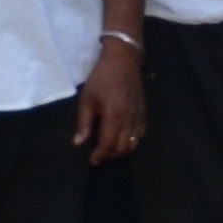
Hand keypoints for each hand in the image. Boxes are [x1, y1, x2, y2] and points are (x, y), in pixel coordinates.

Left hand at [76, 36, 145, 161]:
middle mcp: (129, 119)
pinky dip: (133, 141)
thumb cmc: (102, 78)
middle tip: (99, 155)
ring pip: (135, 143)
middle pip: (123, 147)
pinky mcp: (143, 112)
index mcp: (114, 115)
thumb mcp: (87, 99)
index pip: (108, 143)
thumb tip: (78, 143)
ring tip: (110, 149)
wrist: (123, 61)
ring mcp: (139, 116)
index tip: (92, 161)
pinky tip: (123, 138)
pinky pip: (141, 134)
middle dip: (111, 155)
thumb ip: (83, 123)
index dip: (100, 155)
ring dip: (122, 150)